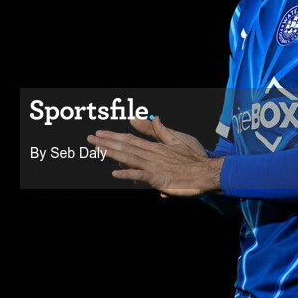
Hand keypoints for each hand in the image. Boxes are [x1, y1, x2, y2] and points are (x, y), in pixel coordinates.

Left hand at [88, 116, 222, 196]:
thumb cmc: (194, 158)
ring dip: (112, 153)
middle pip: (125, 146)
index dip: (114, 136)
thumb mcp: (178, 139)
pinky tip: (115, 173)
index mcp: (154, 147)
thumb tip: (154, 117)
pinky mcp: (158, 179)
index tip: (100, 133)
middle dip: (107, 142)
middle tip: (90, 138)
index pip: (130, 139)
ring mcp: (154, 167)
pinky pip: (140, 176)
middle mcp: (151, 155)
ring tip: (97, 149)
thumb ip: (162, 131)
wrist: (207, 172)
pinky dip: (128, 174)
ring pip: (129, 158)